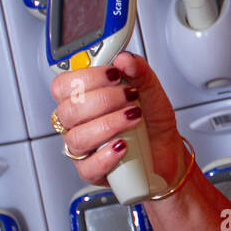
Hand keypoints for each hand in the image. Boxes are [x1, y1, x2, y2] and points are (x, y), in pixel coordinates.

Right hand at [49, 52, 182, 189]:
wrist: (167, 152)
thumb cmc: (152, 122)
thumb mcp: (152, 92)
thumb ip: (140, 72)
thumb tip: (125, 59)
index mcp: (84, 99)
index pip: (63, 85)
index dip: (85, 77)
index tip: (113, 74)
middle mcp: (79, 123)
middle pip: (67, 111)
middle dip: (103, 100)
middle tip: (130, 97)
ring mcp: (83, 148)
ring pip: (76, 138)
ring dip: (108, 125)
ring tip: (134, 119)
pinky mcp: (91, 171)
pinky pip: (88, 166)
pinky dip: (107, 155)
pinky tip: (123, 146)